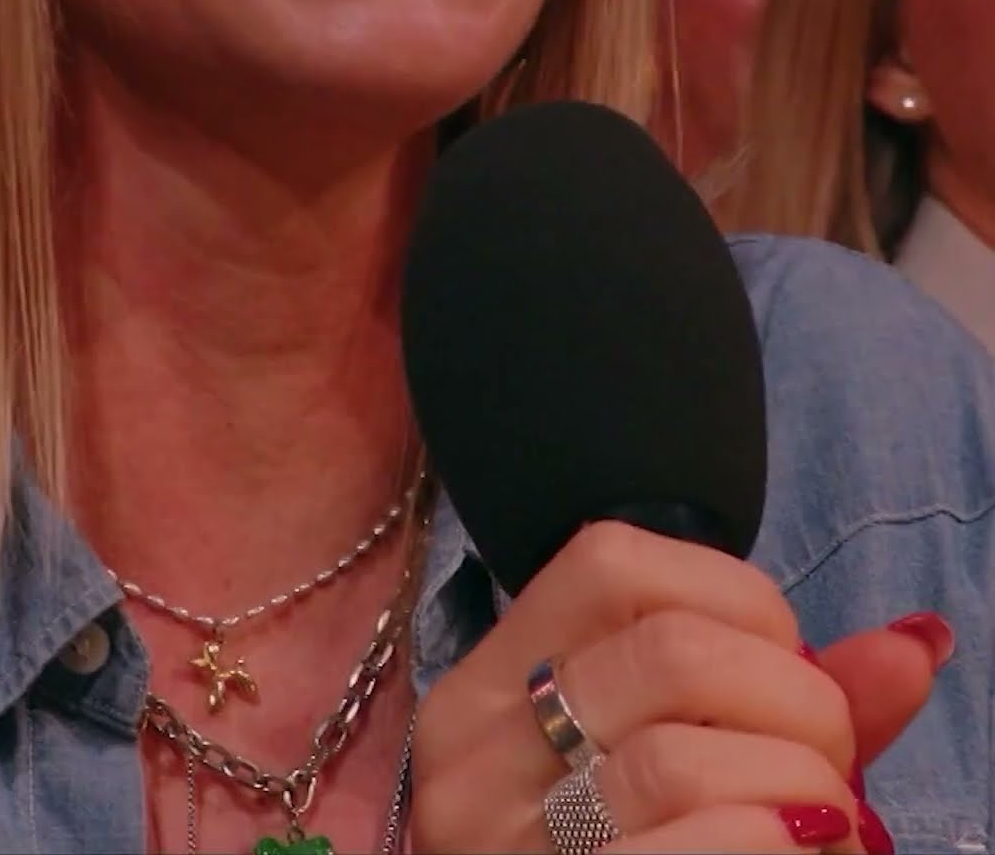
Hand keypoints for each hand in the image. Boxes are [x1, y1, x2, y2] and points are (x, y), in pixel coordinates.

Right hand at [411, 523, 929, 852]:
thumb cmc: (620, 854)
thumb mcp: (670, 756)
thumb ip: (786, 697)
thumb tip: (914, 648)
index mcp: (491, 680)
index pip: (608, 560)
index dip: (735, 595)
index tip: (788, 665)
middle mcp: (472, 749)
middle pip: (666, 652)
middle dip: (795, 697)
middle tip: (829, 761)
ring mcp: (496, 839)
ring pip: (677, 760)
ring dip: (798, 786)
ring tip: (825, 822)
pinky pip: (692, 847)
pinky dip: (769, 845)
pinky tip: (796, 853)